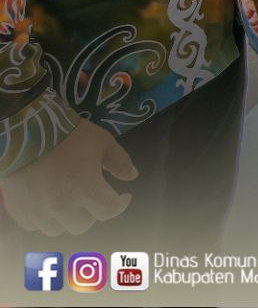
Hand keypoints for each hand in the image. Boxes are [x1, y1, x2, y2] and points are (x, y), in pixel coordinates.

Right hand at [0, 120, 135, 235]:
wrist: (23, 134)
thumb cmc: (67, 136)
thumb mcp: (102, 142)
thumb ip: (119, 161)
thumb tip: (132, 177)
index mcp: (87, 191)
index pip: (109, 211)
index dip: (120, 205)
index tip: (123, 196)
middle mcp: (63, 208)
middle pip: (82, 225)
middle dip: (91, 213)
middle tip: (91, 198)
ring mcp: (38, 212)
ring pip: (57, 229)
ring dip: (66, 219)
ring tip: (68, 202)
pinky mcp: (18, 211)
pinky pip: (34, 225)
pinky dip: (43, 219)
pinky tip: (45, 204)